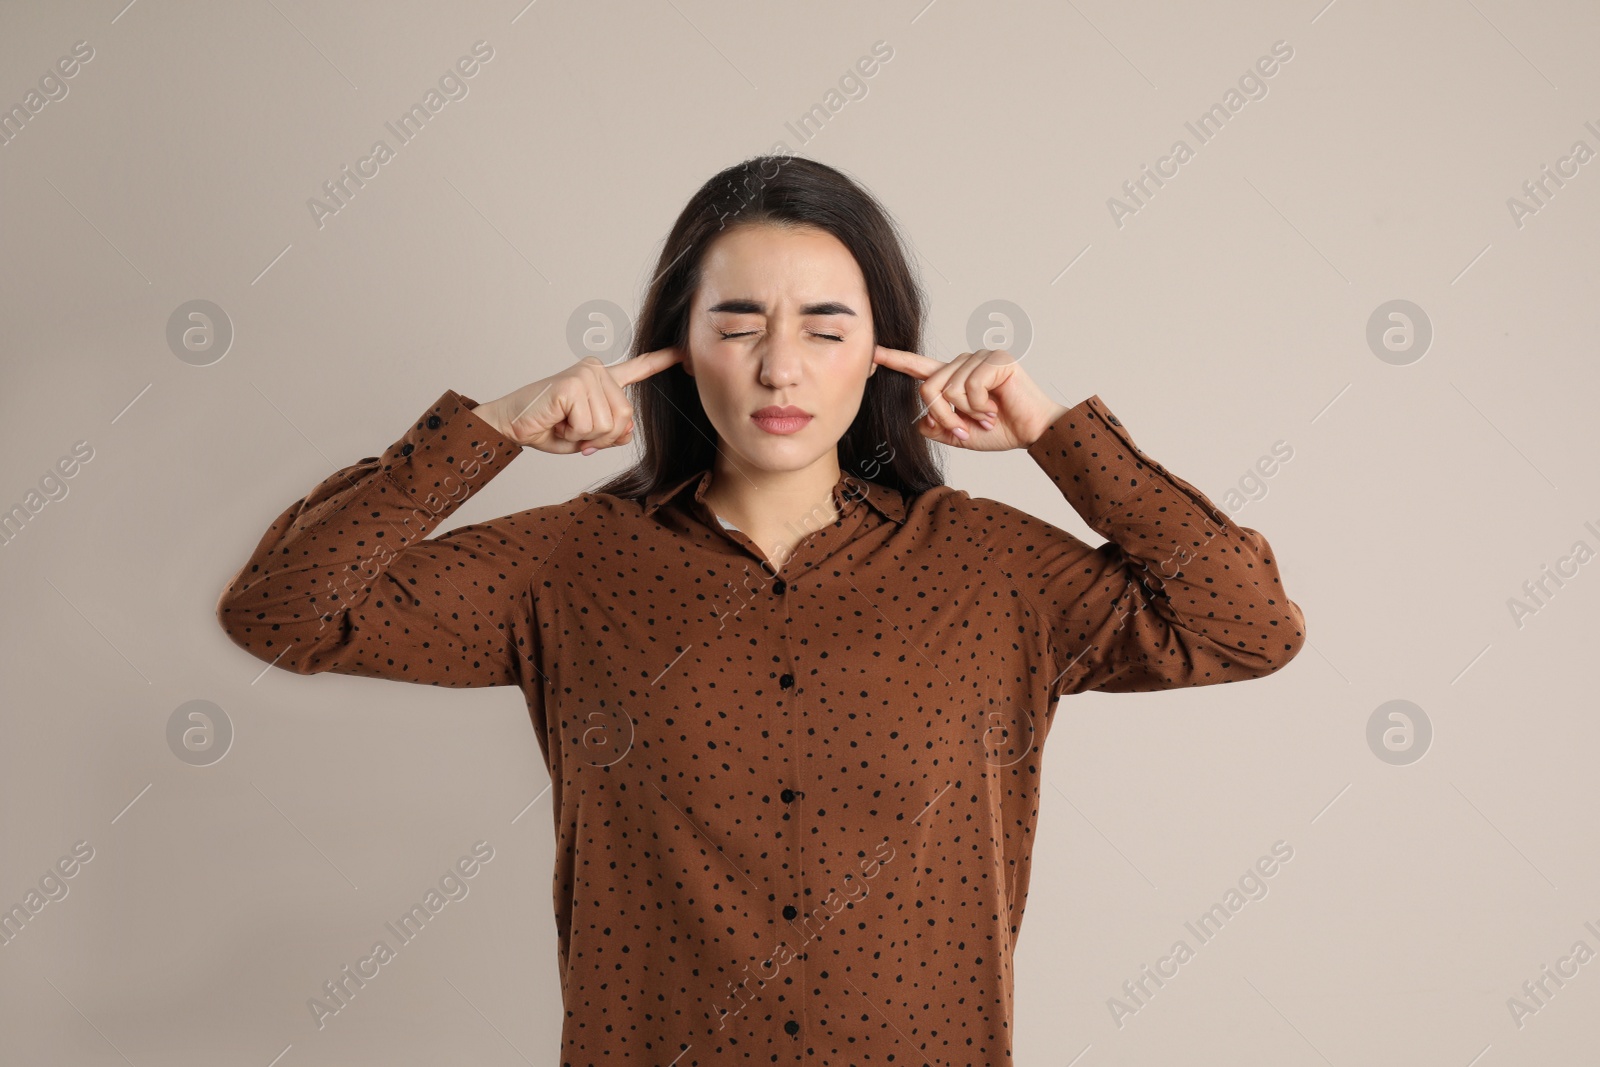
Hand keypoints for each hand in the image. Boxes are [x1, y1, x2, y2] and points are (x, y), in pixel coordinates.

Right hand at [470, 348, 683, 454]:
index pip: (638, 369)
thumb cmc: (547, 427)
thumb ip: (612, 433)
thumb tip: (627, 431)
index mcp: (603, 378)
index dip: (662, 362)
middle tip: (574, 430)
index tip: (684, 353)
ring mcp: (586, 374)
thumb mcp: (588, 436)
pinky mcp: (573, 384)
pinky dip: (573, 434)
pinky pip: (590, 425)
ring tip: (564, 424)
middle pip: (626, 417)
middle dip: (602, 437)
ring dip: (585, 436)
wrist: (510, 424)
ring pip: (609, 425)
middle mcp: (596, 370)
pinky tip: (557, 421)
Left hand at [871, 346, 1069, 450]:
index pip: (919, 367)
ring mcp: (979, 358)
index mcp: (953, 377)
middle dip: (944, 416)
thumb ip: (937, 427)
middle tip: (966, 429)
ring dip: (967, 413)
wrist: (1033, 432)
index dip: (895, 360)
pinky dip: (980, 407)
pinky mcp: (994, 360)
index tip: (873, 353)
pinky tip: (996, 407)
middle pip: (928, 388)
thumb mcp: (960, 434)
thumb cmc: (1002, 430)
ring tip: (988, 416)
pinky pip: (969, 388)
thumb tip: (921, 419)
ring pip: (948, 390)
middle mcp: (963, 362)